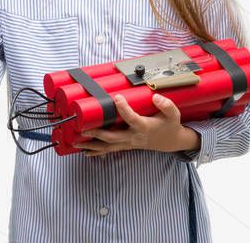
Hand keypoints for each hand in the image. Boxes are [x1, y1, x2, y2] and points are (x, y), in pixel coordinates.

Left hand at [73, 94, 199, 156]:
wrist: (171, 141)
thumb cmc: (170, 125)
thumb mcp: (173, 114)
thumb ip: (166, 105)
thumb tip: (156, 97)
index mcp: (144, 127)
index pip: (131, 118)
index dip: (123, 108)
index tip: (116, 97)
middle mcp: (134, 137)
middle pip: (113, 137)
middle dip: (97, 134)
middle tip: (83, 129)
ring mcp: (129, 143)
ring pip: (108, 146)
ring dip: (91, 146)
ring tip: (76, 142)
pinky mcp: (126, 145)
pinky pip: (110, 150)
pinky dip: (97, 152)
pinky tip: (85, 152)